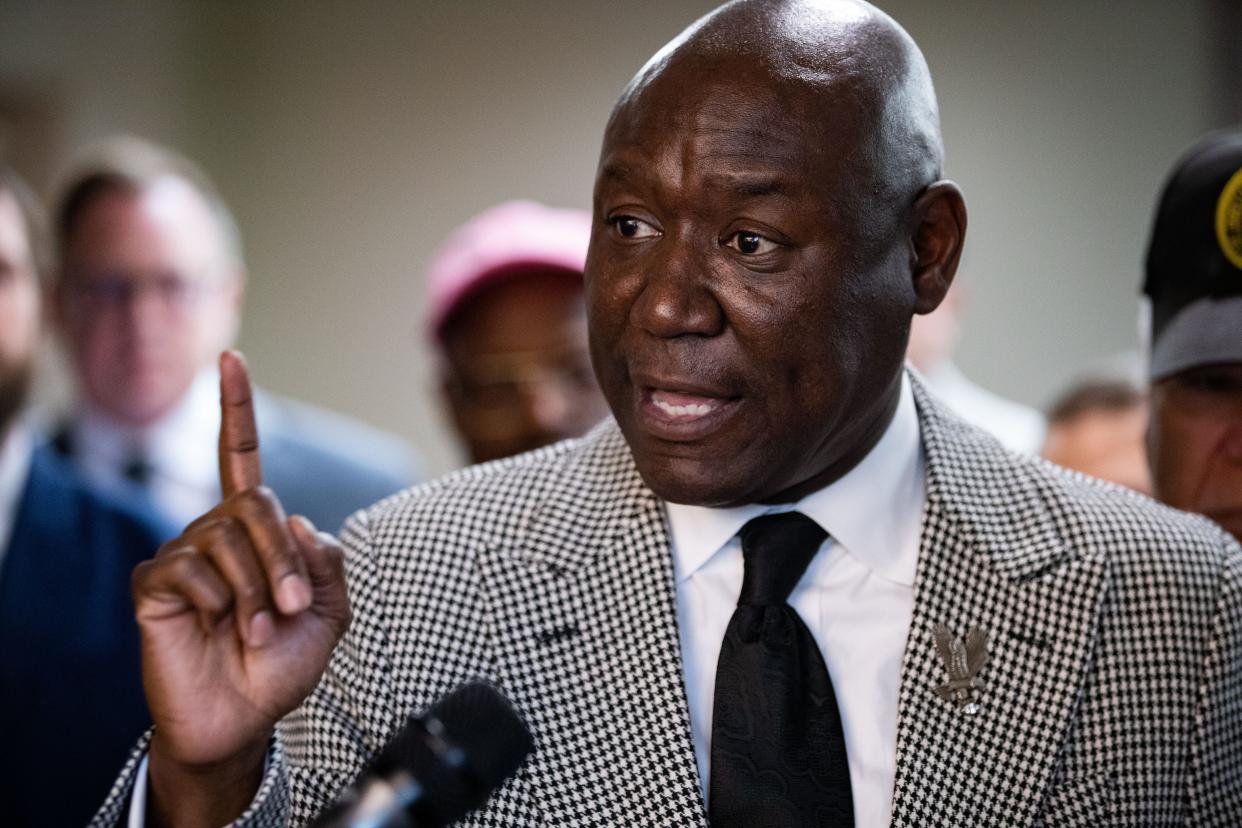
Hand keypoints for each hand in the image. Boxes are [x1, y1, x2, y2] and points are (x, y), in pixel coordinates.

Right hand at [132, 351, 350, 825]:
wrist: (244, 718)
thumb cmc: (282, 665)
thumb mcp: (331, 612)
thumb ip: (327, 560)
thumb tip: (296, 517)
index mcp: (255, 531)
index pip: (242, 459)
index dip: (237, 409)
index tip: (232, 358)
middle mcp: (215, 531)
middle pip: (256, 504)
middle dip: (283, 559)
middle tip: (290, 608)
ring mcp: (182, 554)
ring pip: (228, 539)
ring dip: (257, 588)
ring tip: (256, 628)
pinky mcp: (154, 584)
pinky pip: (191, 568)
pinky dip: (218, 601)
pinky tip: (215, 626)